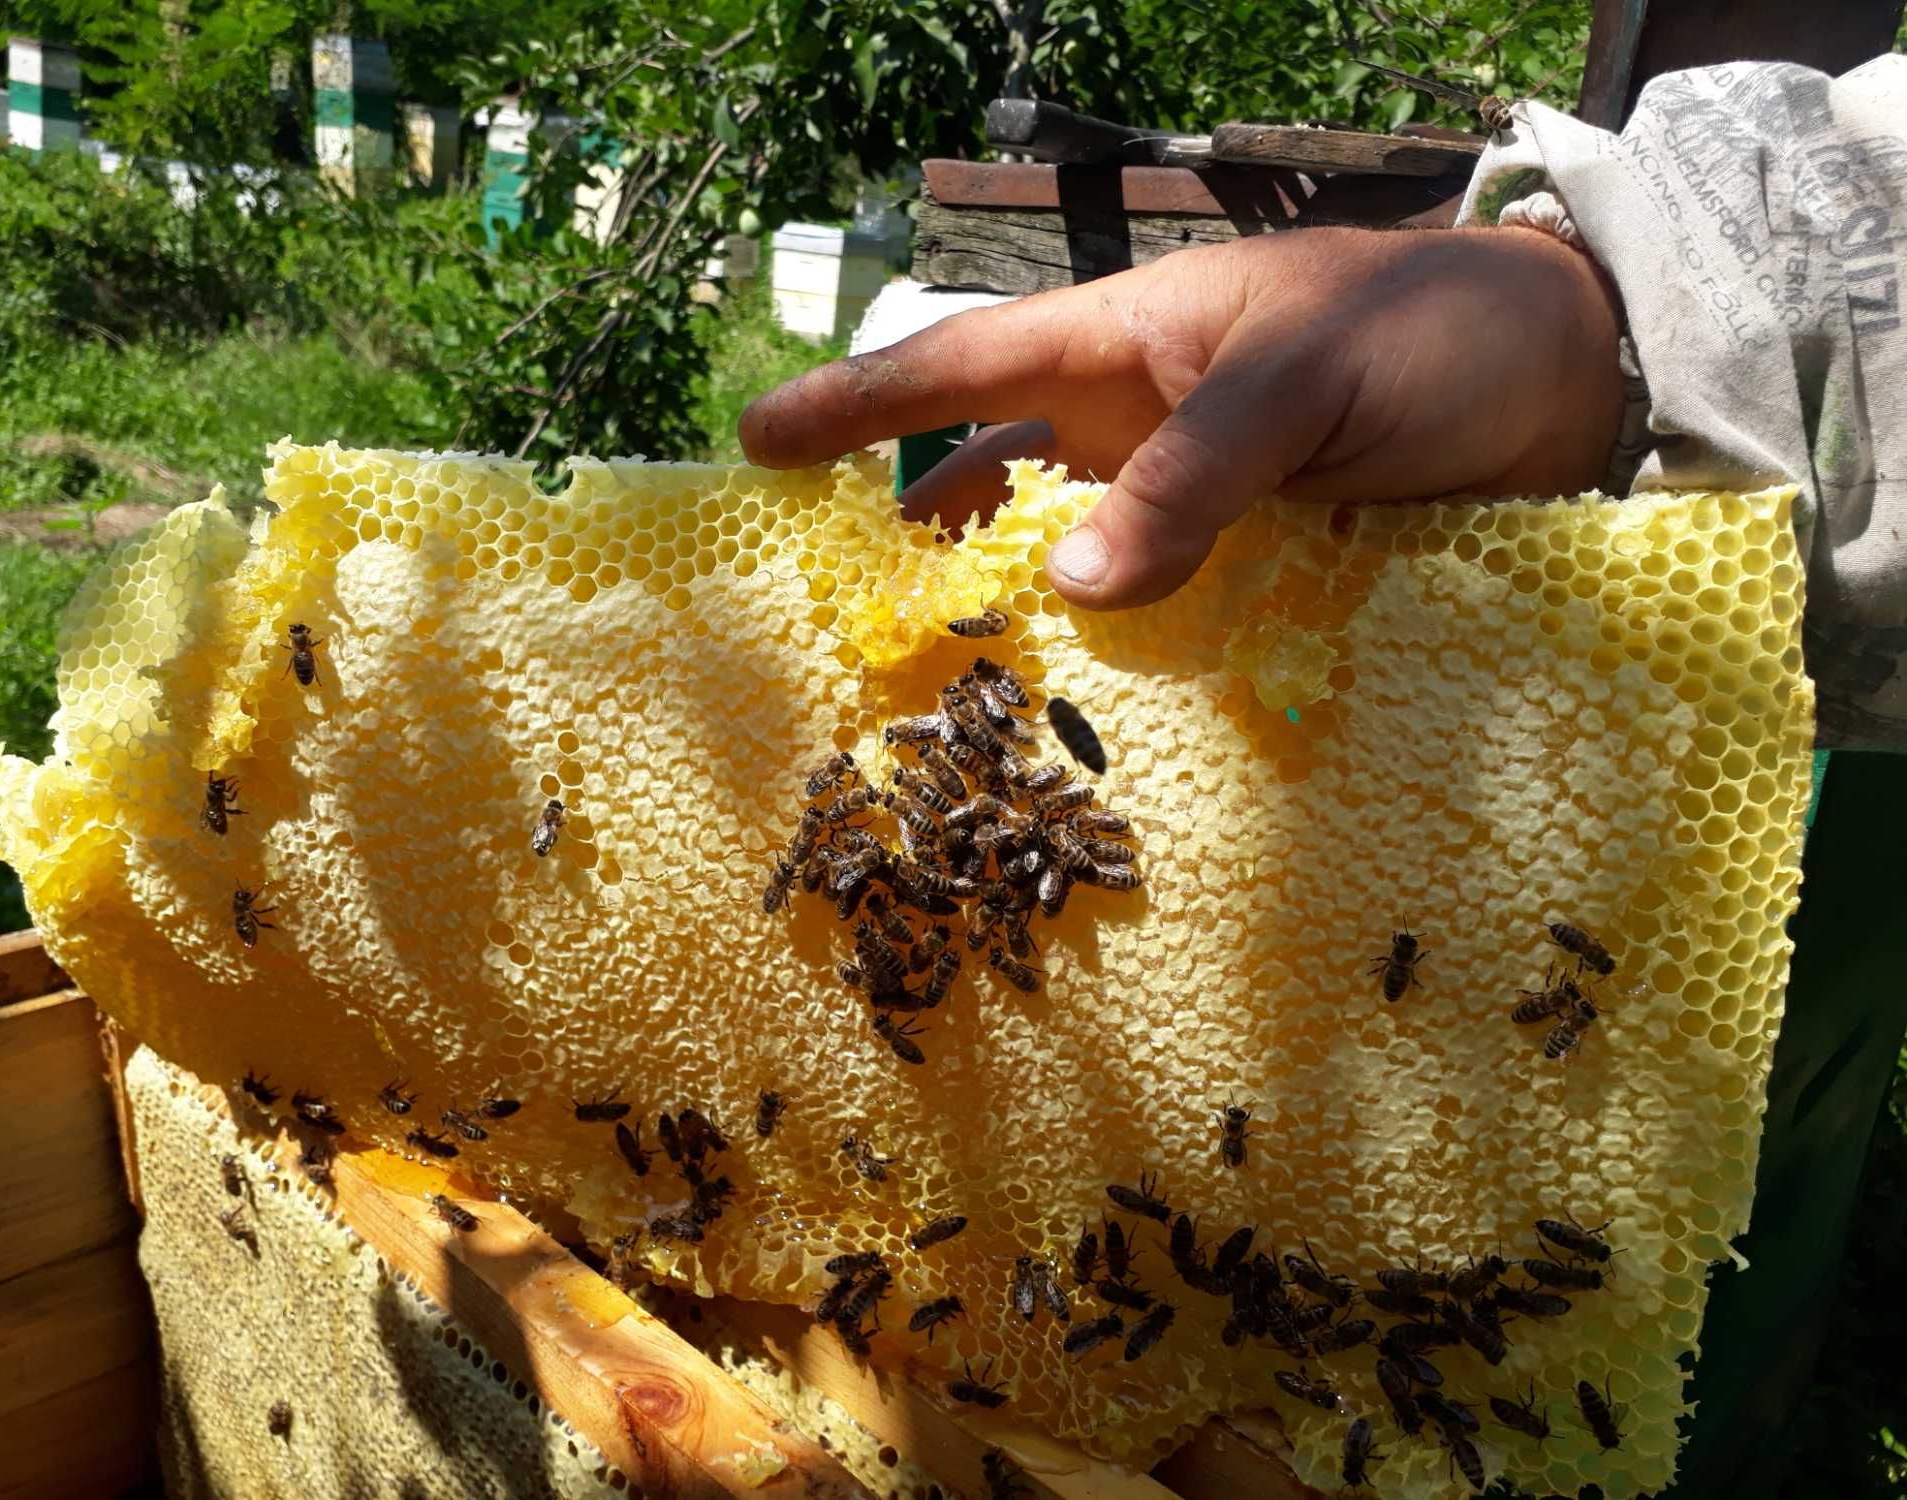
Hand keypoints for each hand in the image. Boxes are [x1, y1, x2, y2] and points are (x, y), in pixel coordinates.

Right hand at [738, 226, 1624, 608]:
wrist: (1561, 374)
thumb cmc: (1430, 332)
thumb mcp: (1306, 378)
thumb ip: (1193, 472)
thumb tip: (1073, 589)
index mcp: (1129, 339)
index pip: (964, 364)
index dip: (856, 402)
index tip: (755, 441)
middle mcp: (1139, 418)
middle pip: (992, 473)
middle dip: (911, 531)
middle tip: (834, 611)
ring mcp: (1190, 492)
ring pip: (1065, 551)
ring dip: (1009, 605)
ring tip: (943, 678)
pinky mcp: (1246, 555)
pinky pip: (1150, 603)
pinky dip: (1109, 647)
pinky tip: (1080, 702)